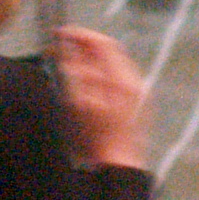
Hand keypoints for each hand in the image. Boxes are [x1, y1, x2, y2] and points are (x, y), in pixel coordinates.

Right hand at [52, 26, 148, 170]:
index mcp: (120, 78)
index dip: (79, 34)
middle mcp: (133, 81)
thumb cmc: (95, 139)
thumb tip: (68, 49)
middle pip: (110, 50)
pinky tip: (87, 82)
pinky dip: (101, 72)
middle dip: (85, 44)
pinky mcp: (136, 103)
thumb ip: (74, 72)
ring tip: (71, 63)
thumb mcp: (77, 103)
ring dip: (92, 58)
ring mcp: (137, 92)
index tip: (61, 34)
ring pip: (114, 63)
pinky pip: (118, 77)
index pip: (101, 42)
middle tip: (63, 46)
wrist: (116, 165)